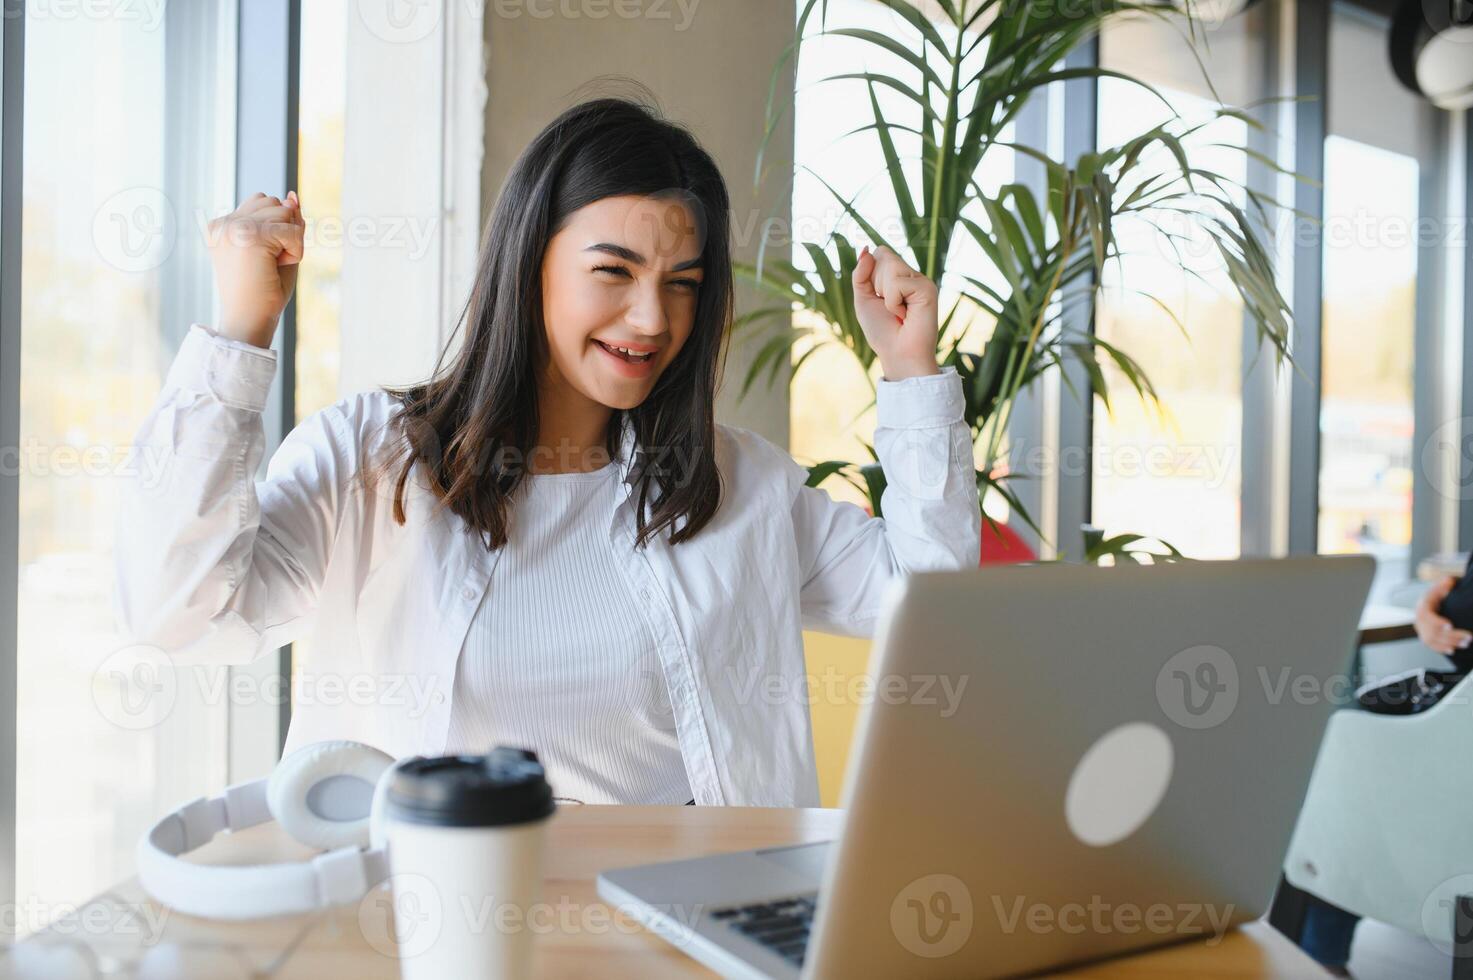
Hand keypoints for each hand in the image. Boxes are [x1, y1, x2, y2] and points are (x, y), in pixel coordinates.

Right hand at [205, 191, 305, 348]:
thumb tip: (293, 194)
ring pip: (284, 212)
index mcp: (222, 225)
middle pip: (275, 202)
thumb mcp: (280, 249)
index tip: (261, 259)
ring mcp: (232, 227)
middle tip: (268, 263)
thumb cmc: (264, 292)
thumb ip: (288, 221)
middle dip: (284, 232)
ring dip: (290, 241)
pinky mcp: (247, 234)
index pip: (264, 202)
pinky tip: (275, 268)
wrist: (249, 321)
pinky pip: (293, 230)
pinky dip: (295, 251)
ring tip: (270, 265)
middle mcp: (223, 223)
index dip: (277, 230)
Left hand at [850, 244, 939, 380]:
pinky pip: (898, 283)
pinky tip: (906, 315)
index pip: (880, 253)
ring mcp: (921, 280)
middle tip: (890, 308)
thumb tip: (866, 249)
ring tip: (898, 312)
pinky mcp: (928, 288)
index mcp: (898, 276)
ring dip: (885, 294)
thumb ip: (861, 274)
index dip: (870, 273)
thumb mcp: (863, 299)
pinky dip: (894, 302)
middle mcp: (912, 275)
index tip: (878, 298)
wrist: (898, 354)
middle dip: (876, 284)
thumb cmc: (882, 331)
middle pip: (884, 255)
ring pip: (891, 266)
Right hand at [1414, 575, 1471, 655]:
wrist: (1430, 603)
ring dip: (1449, 643)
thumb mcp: (1441, 588)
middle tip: (1469, 637)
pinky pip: (1431, 646)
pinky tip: (1453, 650)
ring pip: (1432, 640)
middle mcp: (1419, 620)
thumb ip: (1445, 585)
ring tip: (1466, 644)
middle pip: (1432, 632)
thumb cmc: (1437, 596)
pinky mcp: (1425, 637)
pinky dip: (1441, 649)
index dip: (1437, 622)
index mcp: (1422, 607)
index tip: (1450, 625)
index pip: (1426, 617)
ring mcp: (1421, 630)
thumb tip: (1449, 581)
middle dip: (1451, 636)